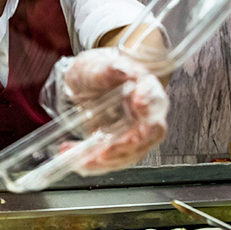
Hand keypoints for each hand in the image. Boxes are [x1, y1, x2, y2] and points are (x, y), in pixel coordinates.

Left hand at [48, 48, 169, 174]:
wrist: (89, 81)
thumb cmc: (97, 70)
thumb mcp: (96, 65)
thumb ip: (108, 69)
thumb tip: (118, 68)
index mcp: (146, 88)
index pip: (156, 102)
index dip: (150, 111)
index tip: (137, 107)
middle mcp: (146, 113)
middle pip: (147, 137)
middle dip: (123, 149)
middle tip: (100, 155)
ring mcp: (136, 130)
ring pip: (130, 154)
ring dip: (104, 162)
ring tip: (77, 160)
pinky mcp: (121, 144)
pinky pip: (113, 159)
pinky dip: (94, 164)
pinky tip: (74, 160)